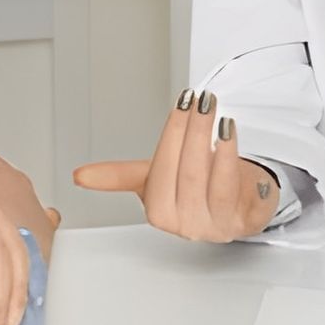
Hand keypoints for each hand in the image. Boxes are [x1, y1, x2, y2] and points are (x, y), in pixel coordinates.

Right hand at [71, 89, 278, 241]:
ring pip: (213, 184)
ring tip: (218, 116)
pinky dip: (238, 166)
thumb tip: (80, 176)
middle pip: (187, 174)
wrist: (234, 206)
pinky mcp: (245, 221)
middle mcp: (188, 224)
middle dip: (193, 132)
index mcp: (161, 213)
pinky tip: (234, 139)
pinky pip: (240, 195)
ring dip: (216, 146)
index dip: (172, 134)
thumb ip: (121, 176)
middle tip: (200, 99)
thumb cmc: (194, 190)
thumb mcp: (156, 180)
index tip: (181, 103)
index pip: (161, 172)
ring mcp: (218, 225)